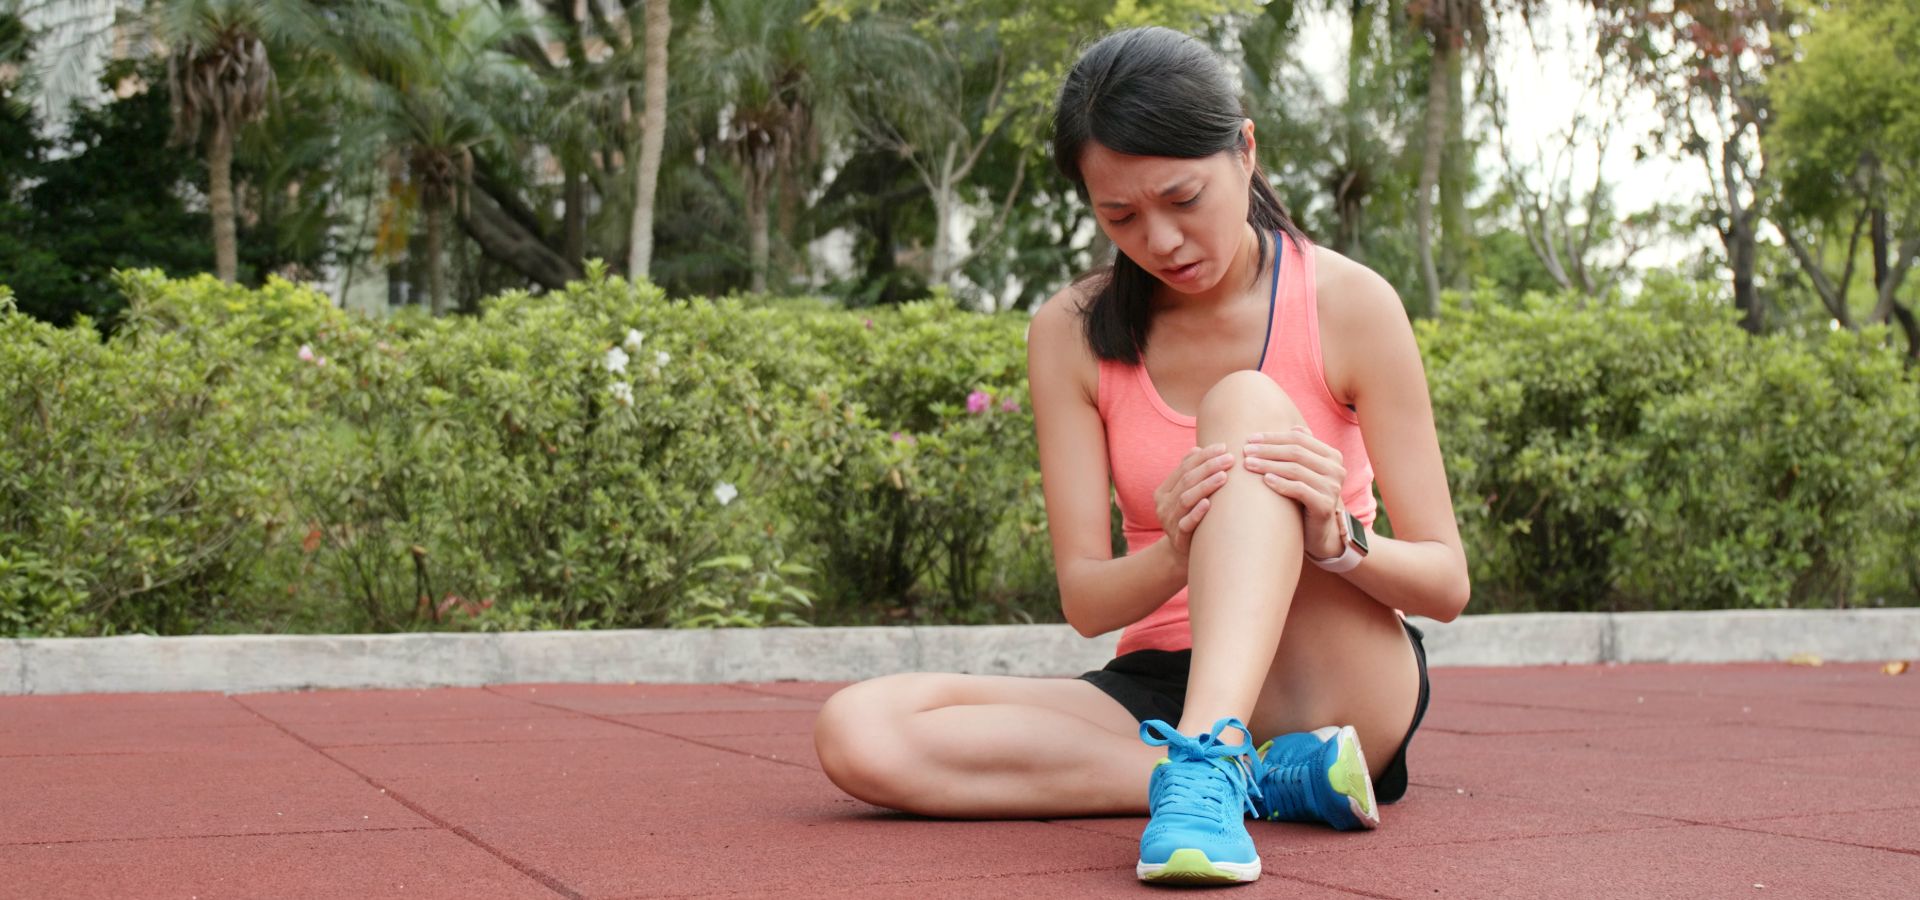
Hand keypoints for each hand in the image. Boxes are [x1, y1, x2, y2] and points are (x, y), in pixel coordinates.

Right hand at [1153, 443, 1237, 562]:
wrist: (1182, 554)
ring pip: (1186, 499)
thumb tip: (1196, 448)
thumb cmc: (1190, 519)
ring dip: (1205, 485)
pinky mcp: (1178, 538)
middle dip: (1209, 467)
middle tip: (1229, 458)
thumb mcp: (1187, 495)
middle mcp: (1163, 505)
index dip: (1203, 456)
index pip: (1184, 467)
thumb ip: (1188, 474)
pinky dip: (1197, 513)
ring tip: (1224, 475)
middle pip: (1186, 480)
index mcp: (1164, 491)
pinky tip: (1209, 503)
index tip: (1223, 447)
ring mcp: (1169, 521)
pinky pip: (1186, 524)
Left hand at [1242, 426, 1346, 558]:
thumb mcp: (1305, 471)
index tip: (1250, 439)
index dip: (1273, 438)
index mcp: (1332, 455)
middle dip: (1268, 450)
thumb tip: (1295, 427)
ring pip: (1296, 469)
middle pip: (1296, 453)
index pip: (1299, 439)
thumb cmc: (1307, 497)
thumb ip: (1303, 450)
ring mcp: (1333, 487)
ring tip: (1248, 464)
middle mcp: (1337, 469)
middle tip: (1245, 451)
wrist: (1318, 531)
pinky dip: (1281, 483)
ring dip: (1269, 465)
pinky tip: (1265, 480)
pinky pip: (1300, 490)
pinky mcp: (1325, 505)